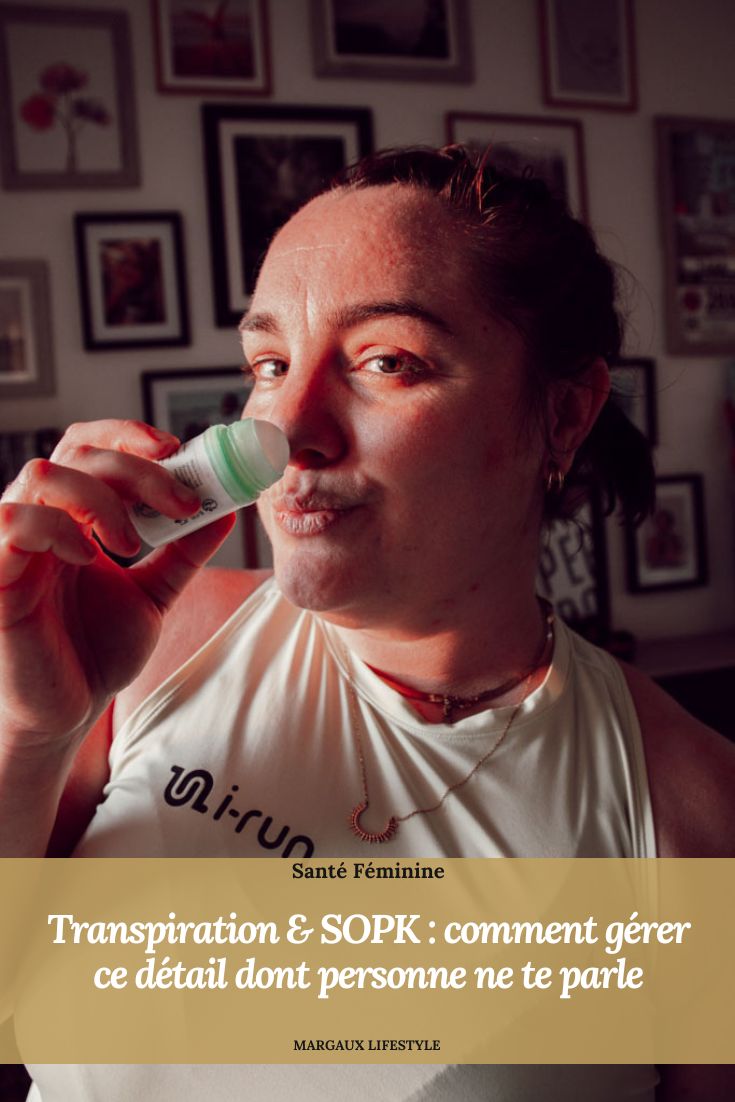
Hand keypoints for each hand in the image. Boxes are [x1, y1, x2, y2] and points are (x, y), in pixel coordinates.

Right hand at [0, 420, 234, 754]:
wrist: (68, 711)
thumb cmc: (95, 651)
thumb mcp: (154, 592)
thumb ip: (184, 551)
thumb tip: (226, 511)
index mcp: (71, 514)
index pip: (88, 445)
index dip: (129, 435)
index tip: (179, 453)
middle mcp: (38, 519)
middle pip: (76, 451)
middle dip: (138, 469)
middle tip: (182, 503)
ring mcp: (11, 544)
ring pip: (42, 474)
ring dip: (101, 496)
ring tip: (132, 542)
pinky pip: (13, 523)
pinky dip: (59, 527)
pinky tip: (91, 557)